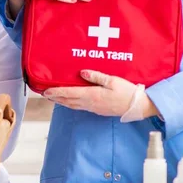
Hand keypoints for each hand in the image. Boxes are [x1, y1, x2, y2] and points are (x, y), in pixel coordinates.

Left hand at [43, 70, 157, 121]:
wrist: (137, 106)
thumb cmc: (127, 92)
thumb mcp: (112, 80)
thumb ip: (96, 76)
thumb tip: (82, 73)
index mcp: (92, 95)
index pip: (70, 93)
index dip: (56, 92)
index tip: (46, 91)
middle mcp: (90, 103)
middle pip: (68, 101)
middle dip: (56, 98)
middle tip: (45, 95)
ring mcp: (94, 108)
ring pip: (73, 105)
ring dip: (62, 102)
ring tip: (53, 98)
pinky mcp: (98, 110)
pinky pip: (80, 107)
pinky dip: (71, 104)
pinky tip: (70, 101)